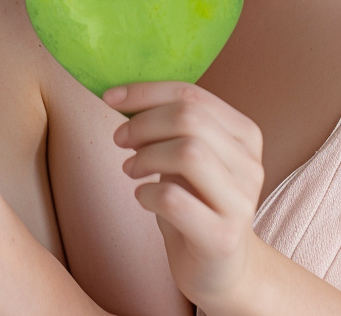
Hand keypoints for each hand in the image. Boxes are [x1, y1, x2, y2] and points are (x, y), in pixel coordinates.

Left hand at [105, 81, 264, 309]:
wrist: (221, 268)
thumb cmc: (195, 200)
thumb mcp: (186, 154)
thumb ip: (169, 123)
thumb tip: (120, 94)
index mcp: (244, 134)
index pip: (192, 94)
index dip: (144, 92)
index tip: (109, 98)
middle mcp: (250, 165)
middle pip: (189, 118)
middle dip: (142, 123)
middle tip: (119, 139)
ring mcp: (241, 203)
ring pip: (189, 152)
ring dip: (146, 156)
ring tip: (131, 168)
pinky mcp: (223, 238)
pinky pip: (174, 199)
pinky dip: (147, 193)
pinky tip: (143, 197)